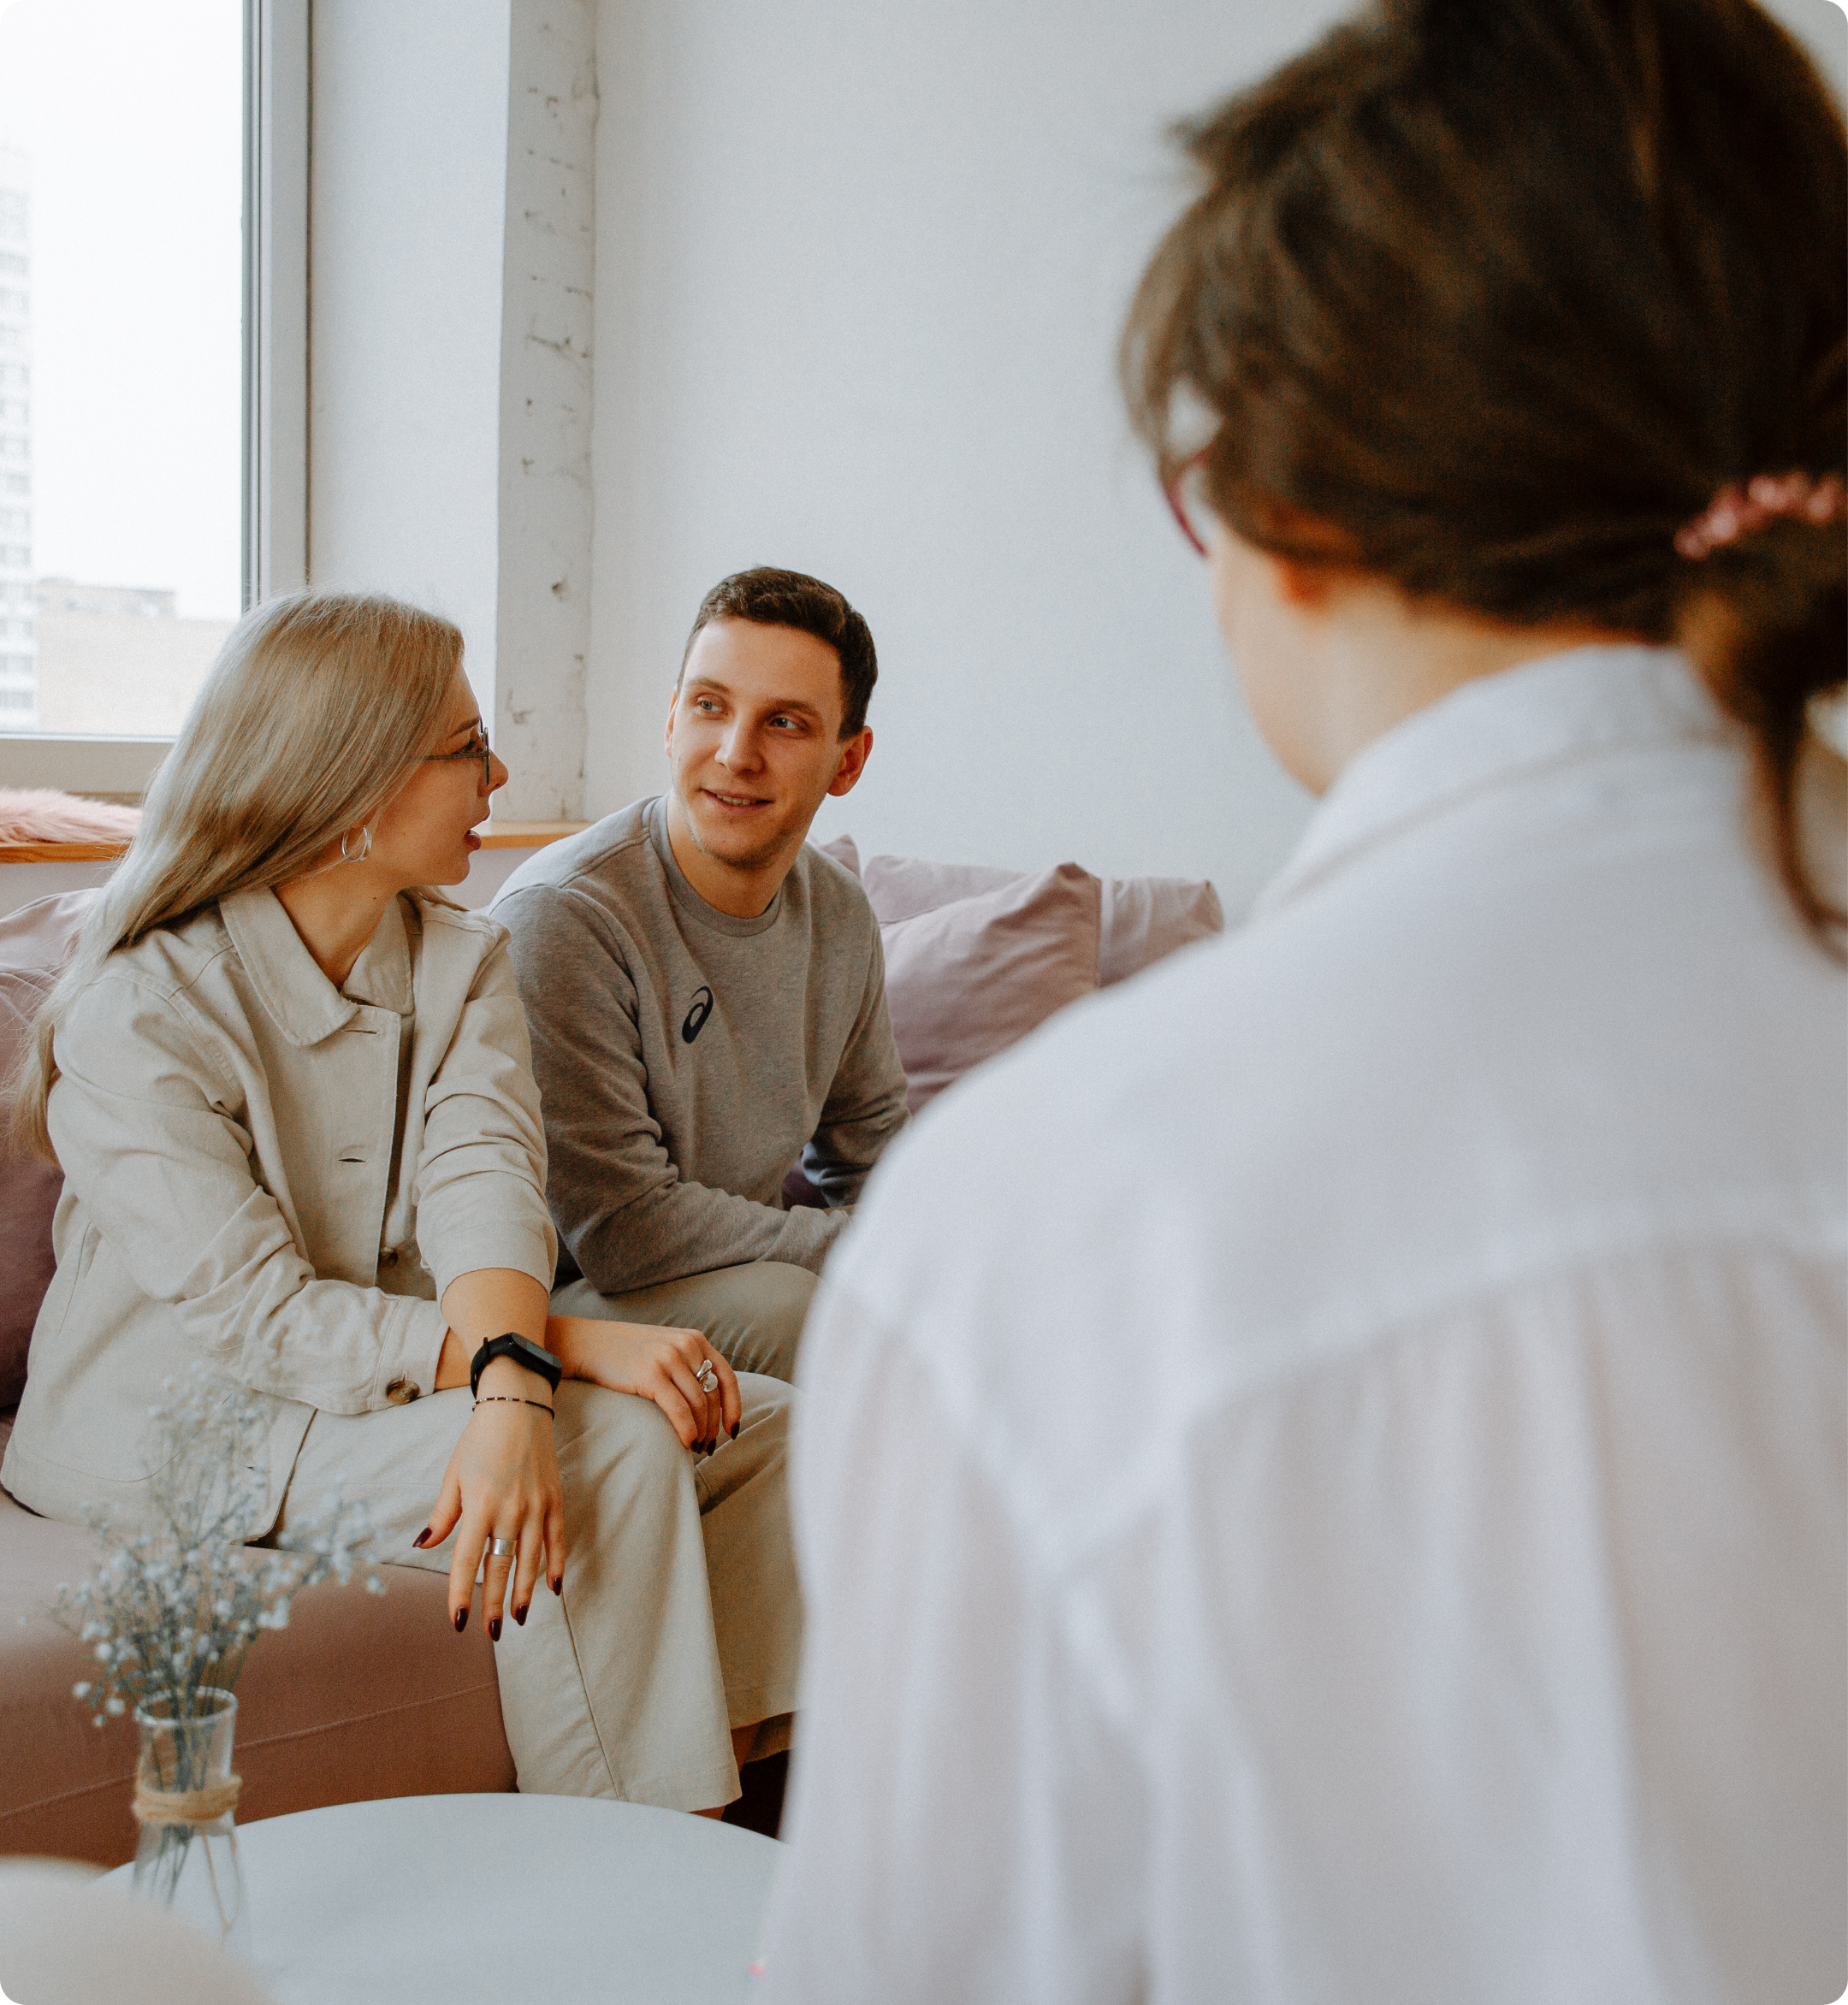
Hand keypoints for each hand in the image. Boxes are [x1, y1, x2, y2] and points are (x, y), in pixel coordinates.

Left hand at [417, 1358, 565, 1635]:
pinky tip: (553, 1589)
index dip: (460, 1594)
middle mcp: (509, 1510)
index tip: (457, 1621)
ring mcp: (536, 1506)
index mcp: (479, 1504)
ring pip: (530, 1560)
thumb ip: (443, 1514)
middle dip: (495, 1604)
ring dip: (524, 1593)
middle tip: (490, 1632)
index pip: (466, 1561)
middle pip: (500, 1567)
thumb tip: (423, 1545)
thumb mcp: (453, 1475)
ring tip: (517, 1619)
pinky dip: (556, 1565)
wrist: (517, 1405)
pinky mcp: (555, 1500)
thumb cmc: (478, 1440)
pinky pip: (557, 1540)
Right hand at [548, 1315, 739, 1451]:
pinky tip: (685, 1442)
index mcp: (694, 1340)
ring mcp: (668, 1358)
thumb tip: (710, 1404)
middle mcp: (686, 1345)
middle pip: (712, 1395)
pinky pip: (679, 1409)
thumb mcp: (665, 1348)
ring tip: (694, 1447)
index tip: (731, 1430)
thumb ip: (688, 1365)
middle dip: (712, 1426)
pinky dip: (687, 1430)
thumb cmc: (627, 1354)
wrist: (587, 1344)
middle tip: (706, 1447)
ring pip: (698, 1405)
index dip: (733, 1407)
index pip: (726, 1377)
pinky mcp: (650, 1374)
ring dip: (700, 1432)